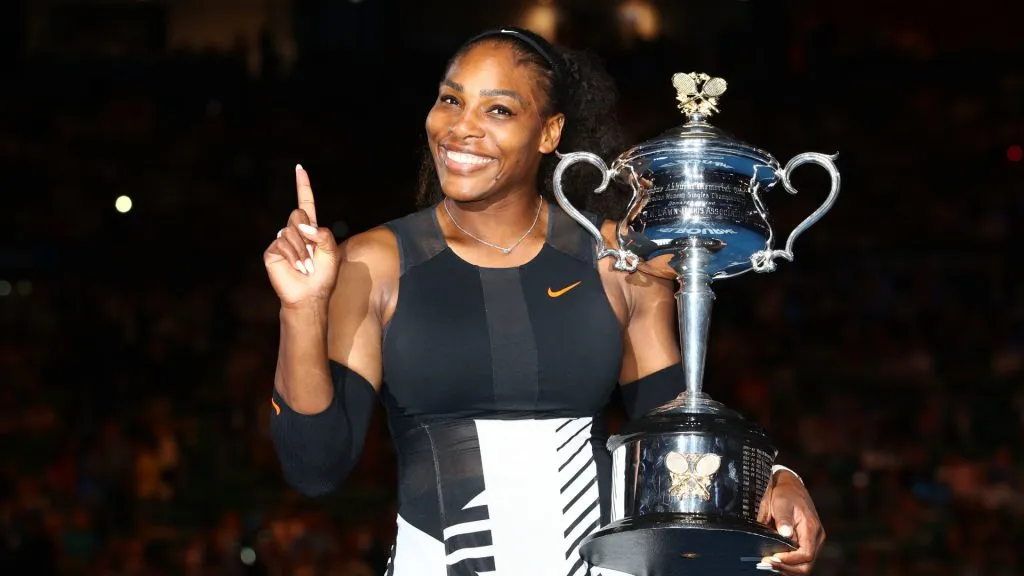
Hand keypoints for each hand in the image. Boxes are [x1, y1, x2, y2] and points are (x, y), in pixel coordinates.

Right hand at [264, 165, 339, 307]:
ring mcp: (281, 240)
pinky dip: (294, 255)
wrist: (310, 295)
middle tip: (313, 254)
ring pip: (291, 230)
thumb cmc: (323, 276)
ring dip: (303, 250)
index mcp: (310, 229)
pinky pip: (282, 242)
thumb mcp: (331, 251)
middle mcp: (294, 231)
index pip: (305, 203)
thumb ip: (323, 234)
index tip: (300, 168)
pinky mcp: (272, 251)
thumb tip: (303, 226)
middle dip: (308, 233)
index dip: (303, 186)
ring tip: (307, 266)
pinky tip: (298, 268)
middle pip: (298, 214)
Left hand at [756, 471, 825, 574]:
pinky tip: (773, 559)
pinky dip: (786, 563)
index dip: (790, 560)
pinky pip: (799, 559)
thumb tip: (785, 533)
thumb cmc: (785, 493)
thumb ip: (783, 518)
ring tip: (768, 563)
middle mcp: (816, 538)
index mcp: (812, 528)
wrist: (790, 486)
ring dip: (786, 567)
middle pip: (806, 565)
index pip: (806, 554)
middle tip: (767, 563)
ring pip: (802, 565)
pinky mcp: (805, 543)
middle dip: (787, 568)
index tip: (773, 558)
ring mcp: (811, 541)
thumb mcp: (781, 502)